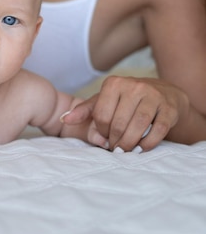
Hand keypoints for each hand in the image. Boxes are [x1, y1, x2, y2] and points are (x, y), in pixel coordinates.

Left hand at [62, 76, 187, 150]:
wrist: (163, 93)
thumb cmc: (126, 100)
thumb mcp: (104, 101)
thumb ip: (84, 110)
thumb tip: (64, 119)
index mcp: (114, 83)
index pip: (101, 115)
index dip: (101, 131)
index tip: (103, 137)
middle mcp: (134, 86)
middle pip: (118, 123)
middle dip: (114, 140)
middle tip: (114, 148)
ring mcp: (153, 96)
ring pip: (137, 127)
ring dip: (129, 144)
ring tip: (125, 150)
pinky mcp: (169, 108)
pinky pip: (157, 131)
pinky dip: (147, 144)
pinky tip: (141, 148)